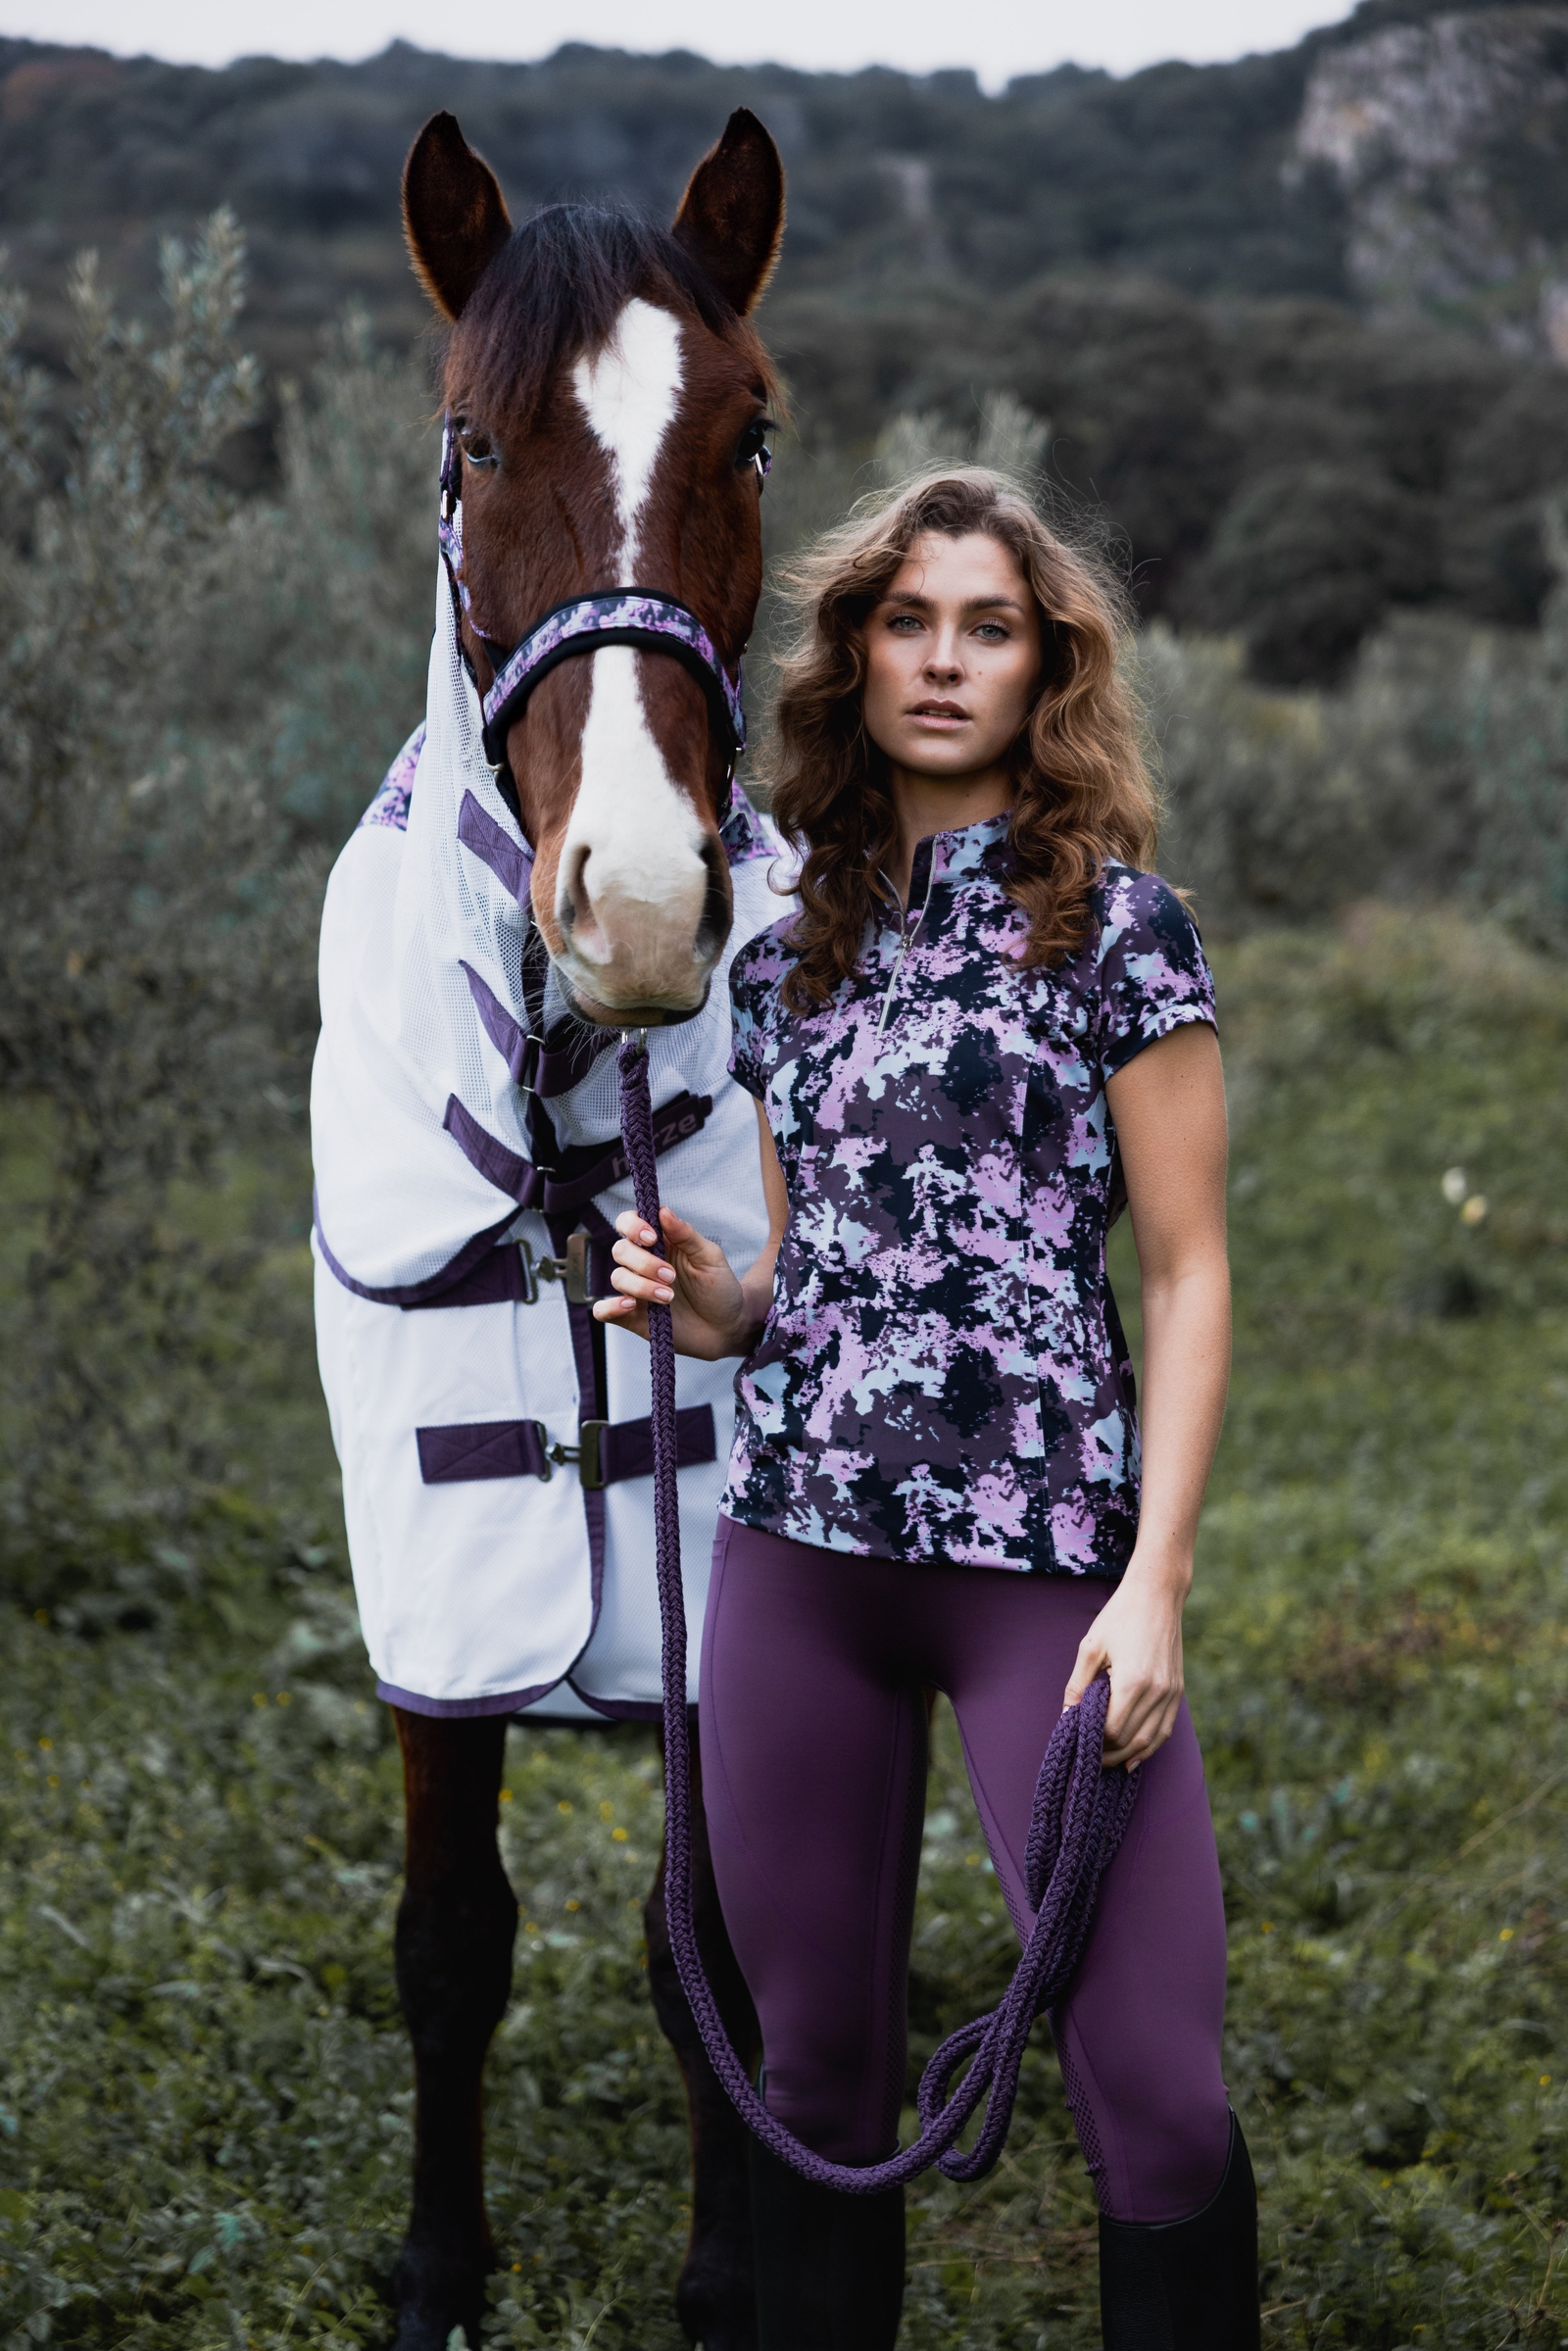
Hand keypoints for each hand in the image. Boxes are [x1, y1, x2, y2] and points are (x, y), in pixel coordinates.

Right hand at [593, 1207, 753, 1360]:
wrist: (728, 1328)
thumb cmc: (720, 1289)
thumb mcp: (710, 1258)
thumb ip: (686, 1234)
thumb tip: (663, 1211)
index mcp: (660, 1243)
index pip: (629, 1223)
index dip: (633, 1226)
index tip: (652, 1238)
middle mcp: (643, 1264)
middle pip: (620, 1250)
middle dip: (644, 1263)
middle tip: (671, 1276)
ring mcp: (637, 1291)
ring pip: (617, 1278)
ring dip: (641, 1286)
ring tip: (668, 1298)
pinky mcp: (633, 1318)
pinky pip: (604, 1310)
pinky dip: (609, 1307)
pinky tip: (630, 1306)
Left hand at [1063, 1560, 1187, 1768]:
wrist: (1158, 1594)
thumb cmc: (1120, 1616)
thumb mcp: (1091, 1646)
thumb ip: (1078, 1684)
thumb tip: (1068, 1716)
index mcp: (1133, 1682)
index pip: (1112, 1729)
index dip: (1094, 1741)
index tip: (1079, 1741)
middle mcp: (1157, 1692)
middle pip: (1131, 1739)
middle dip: (1109, 1752)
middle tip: (1088, 1756)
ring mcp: (1171, 1692)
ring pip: (1151, 1739)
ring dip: (1129, 1755)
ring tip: (1108, 1763)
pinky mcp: (1178, 1689)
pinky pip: (1165, 1728)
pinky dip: (1151, 1746)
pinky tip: (1135, 1757)